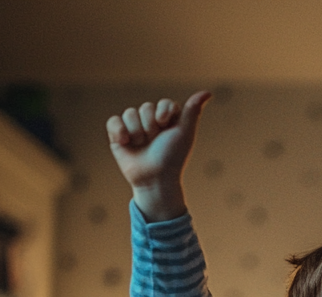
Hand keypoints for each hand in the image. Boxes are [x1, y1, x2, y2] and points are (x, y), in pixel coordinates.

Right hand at [106, 91, 210, 220]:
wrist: (154, 179)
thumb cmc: (173, 157)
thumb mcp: (185, 133)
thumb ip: (192, 111)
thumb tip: (207, 93)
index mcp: (168, 119)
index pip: (163, 103)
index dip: (164, 114)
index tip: (167, 128)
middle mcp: (150, 121)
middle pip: (145, 107)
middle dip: (151, 126)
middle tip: (155, 142)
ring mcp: (134, 127)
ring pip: (129, 113)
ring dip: (137, 132)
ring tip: (142, 146)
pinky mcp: (118, 135)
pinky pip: (113, 121)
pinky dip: (119, 131)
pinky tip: (125, 143)